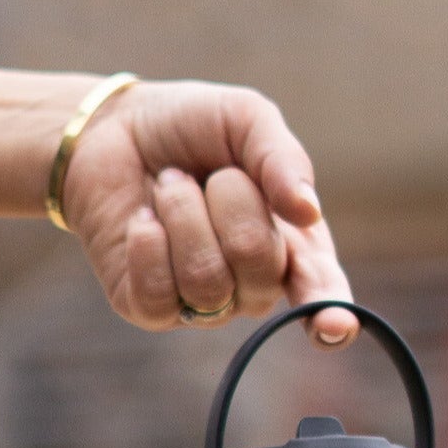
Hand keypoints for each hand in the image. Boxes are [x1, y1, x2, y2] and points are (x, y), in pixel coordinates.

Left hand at [63, 80, 357, 345]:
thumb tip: (308, 212)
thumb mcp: (246, 120)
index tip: (334, 327)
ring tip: (170, 186)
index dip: (331, 315)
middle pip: (260, 271)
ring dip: (184, 214)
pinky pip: (158, 294)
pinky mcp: (151, 310)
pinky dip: (147, 243)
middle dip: (232, 204)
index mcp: (295, 246)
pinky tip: (144, 219)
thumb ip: (282, 159)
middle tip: (211, 175)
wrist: (113, 129)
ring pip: (207, 282)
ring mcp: (204, 304)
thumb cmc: (192, 128)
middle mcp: (254, 287)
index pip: (321, 293)